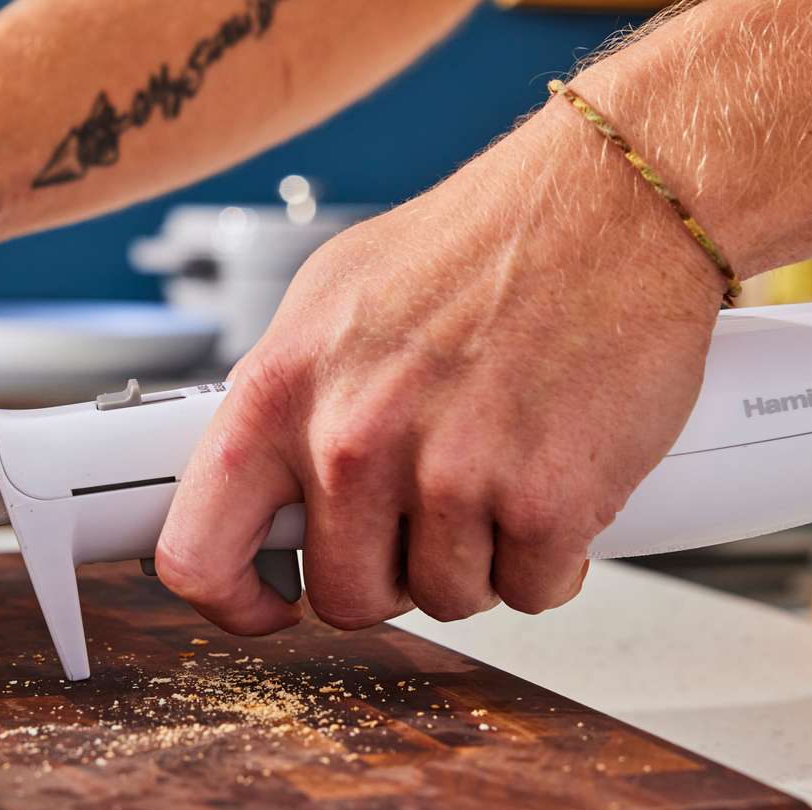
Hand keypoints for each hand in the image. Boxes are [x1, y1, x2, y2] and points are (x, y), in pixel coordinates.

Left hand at [157, 99, 726, 633]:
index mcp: (282, 389)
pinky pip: (533, 591)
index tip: (273, 604)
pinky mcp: (545, 503)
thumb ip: (293, 398)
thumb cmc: (484, 239)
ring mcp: (450, 475)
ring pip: (448, 599)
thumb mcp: (335, 297)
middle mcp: (353, 439)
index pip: (198, 551)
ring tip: (503, 477)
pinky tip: (556, 488)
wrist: (613, 204)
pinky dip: (553, 558)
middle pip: (346, 597)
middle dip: (393, 574)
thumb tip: (270, 478)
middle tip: (433, 516)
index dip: (235, 601)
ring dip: (480, 561)